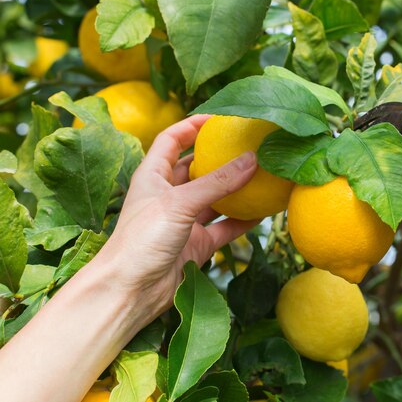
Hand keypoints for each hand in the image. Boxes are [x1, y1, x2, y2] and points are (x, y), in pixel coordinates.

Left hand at [94, 115, 258, 320]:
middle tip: (249, 145)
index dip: (192, 125)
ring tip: (264, 175)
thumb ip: (217, 183)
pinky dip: (243, 220)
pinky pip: (225, 227)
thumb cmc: (141, 240)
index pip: (171, 139)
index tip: (220, 116)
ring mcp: (185, 221)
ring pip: (216, 198)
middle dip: (221, 157)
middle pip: (198, 167)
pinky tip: (264, 212)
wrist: (129, 292)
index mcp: (153, 176)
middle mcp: (169, 195)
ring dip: (237, 189)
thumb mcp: (179, 203)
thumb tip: (252, 159)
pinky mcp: (197, 244)